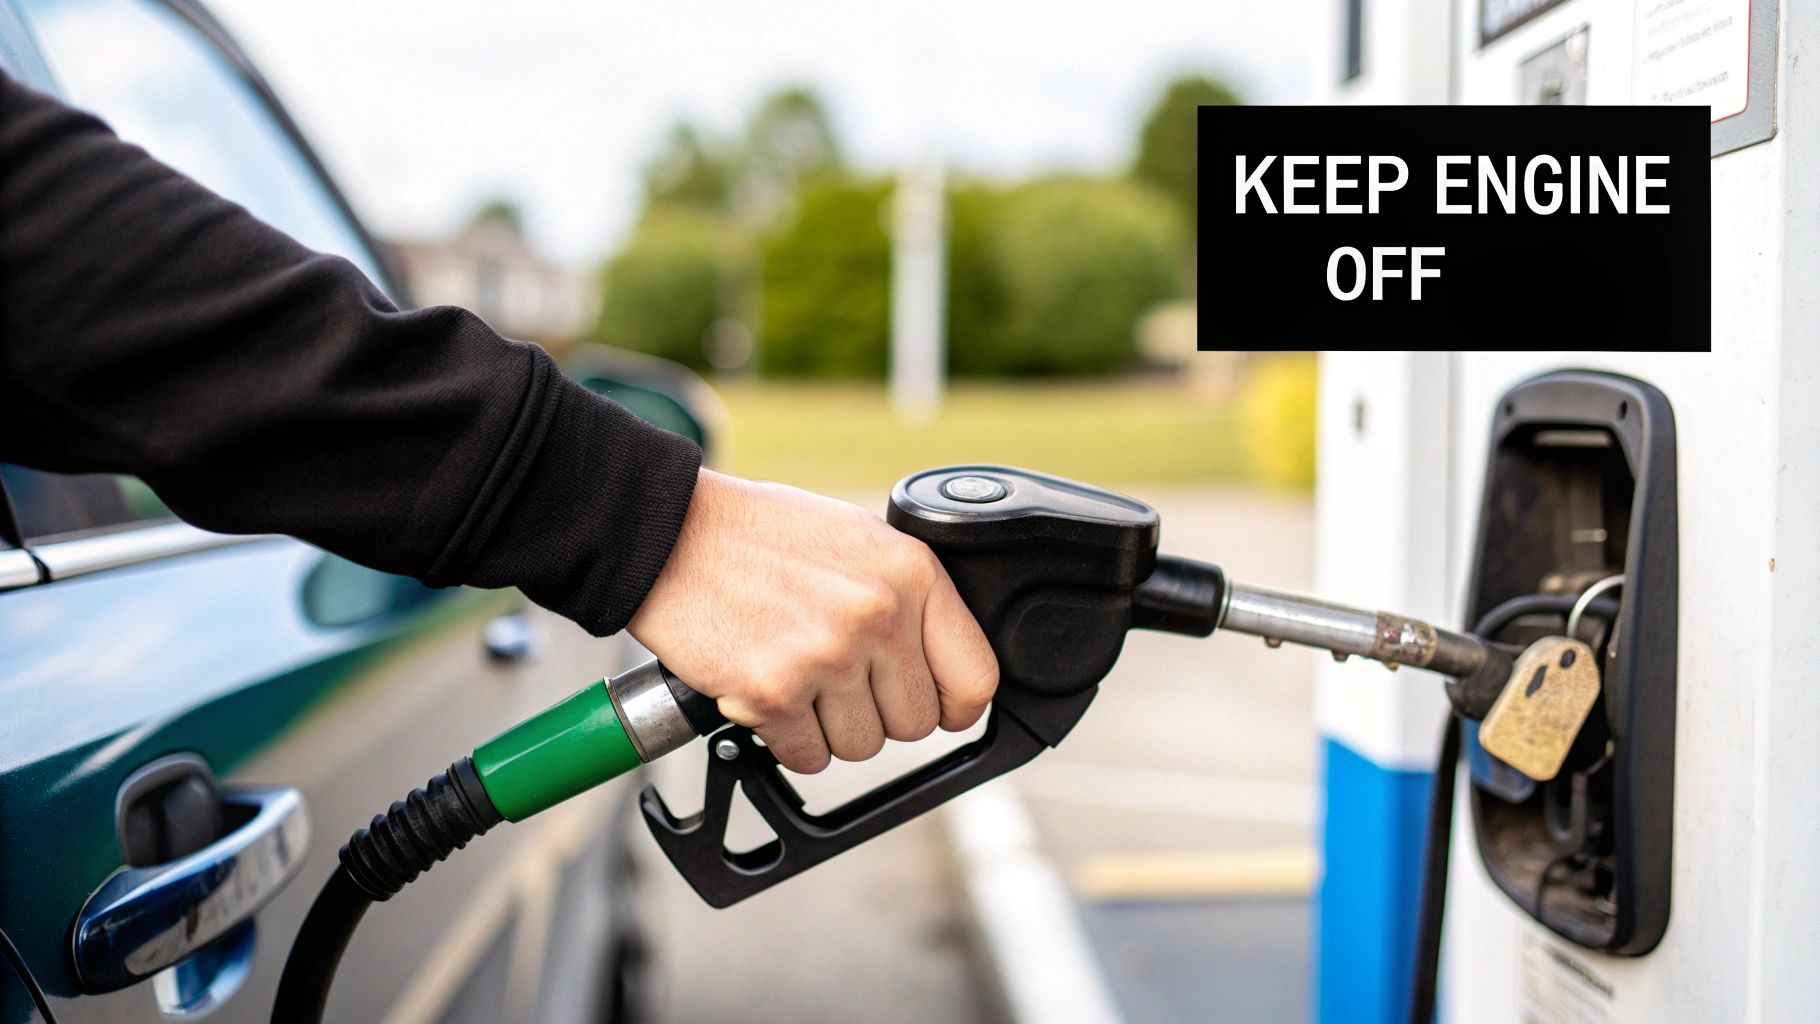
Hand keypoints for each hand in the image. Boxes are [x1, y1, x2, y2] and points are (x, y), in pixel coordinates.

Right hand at [627, 470, 998, 773]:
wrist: (669, 534)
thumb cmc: (758, 535)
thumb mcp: (857, 539)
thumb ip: (906, 594)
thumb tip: (943, 663)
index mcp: (911, 572)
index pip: (975, 676)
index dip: (956, 706)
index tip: (938, 708)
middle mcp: (878, 615)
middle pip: (915, 723)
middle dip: (876, 712)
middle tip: (836, 678)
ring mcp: (827, 656)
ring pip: (862, 746)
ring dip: (828, 726)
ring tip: (795, 673)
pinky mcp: (775, 693)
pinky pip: (808, 756)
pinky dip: (786, 738)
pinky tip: (768, 691)